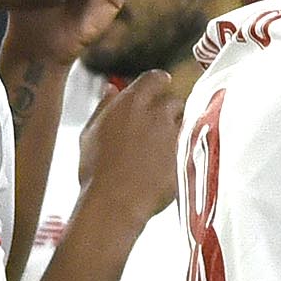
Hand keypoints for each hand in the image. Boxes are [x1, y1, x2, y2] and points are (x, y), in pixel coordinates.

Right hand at [79, 71, 184, 222]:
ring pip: (185, 120)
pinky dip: (184, 148)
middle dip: (168, 109)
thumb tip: (111, 89)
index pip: (155, 78)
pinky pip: (190, 144)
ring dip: (177, 128)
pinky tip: (169, 161)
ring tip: (163, 145)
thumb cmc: (96, 171)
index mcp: (132, 102)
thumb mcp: (90, 133)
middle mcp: (157, 113)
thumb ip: (104, 106)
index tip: (156, 91)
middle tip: (157, 124)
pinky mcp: (186, 154)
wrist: (115, 202)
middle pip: (173, 100)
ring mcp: (174, 134)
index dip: (157, 84)